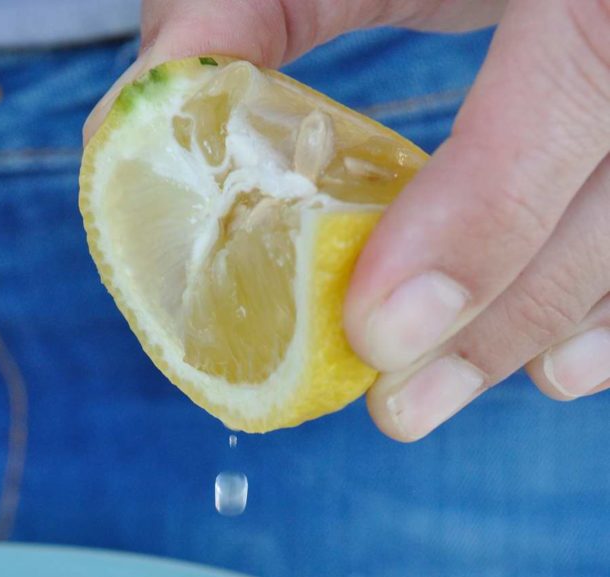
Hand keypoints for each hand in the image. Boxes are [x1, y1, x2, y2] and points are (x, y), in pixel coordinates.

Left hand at [85, 1, 609, 440]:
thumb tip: (146, 110)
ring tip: (440, 397)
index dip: (484, 217)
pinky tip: (555, 367)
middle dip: (501, 317)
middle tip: (398, 402)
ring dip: (543, 330)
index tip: (379, 329)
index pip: (576, 79)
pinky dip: (605, 311)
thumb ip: (260, 4)